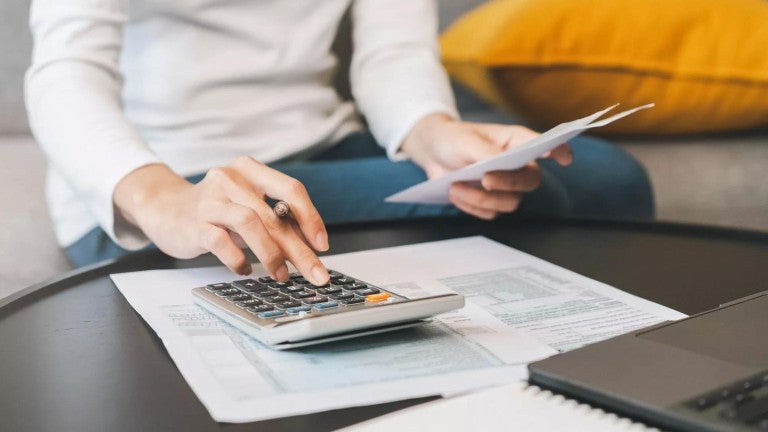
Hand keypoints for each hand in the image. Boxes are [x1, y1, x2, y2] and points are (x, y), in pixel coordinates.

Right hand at [114, 157, 329, 283]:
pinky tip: (244, 269)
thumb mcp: (247, 204)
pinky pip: (222, 243)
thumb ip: (275, 219)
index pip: (291, 189)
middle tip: (316, 274)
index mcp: (251, 170)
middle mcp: (232, 179)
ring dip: (271, 254)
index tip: (322, 245)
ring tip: (280, 275)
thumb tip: (310, 248)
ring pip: (251, 224)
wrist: (164, 209)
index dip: (310, 219)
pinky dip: (239, 260)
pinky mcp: (194, 223)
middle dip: (300, 250)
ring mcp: (211, 200)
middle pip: (275, 215)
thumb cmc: (216, 210)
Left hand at [401, 114, 572, 219]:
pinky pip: (490, 213)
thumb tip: (498, 166)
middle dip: (507, 183)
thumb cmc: (454, 139)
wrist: (434, 152)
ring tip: (456, 186)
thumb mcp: (466, 141)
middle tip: (485, 179)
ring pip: (509, 203)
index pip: (545, 146)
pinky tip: (456, 192)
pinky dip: (471, 206)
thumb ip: (485, 152)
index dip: (559, 152)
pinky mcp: (492, 202)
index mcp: (516, 142)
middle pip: (530, 182)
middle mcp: (517, 165)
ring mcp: (506, 186)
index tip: (565, 158)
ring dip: (481, 198)